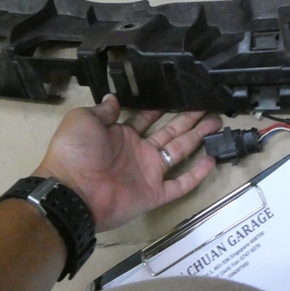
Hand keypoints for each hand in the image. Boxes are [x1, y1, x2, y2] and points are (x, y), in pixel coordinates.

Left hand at [33, 95, 220, 231]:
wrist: (73, 193)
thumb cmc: (75, 153)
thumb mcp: (84, 121)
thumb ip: (103, 111)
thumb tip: (113, 97)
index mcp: (122, 135)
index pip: (147, 119)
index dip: (163, 109)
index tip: (180, 96)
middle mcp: (139, 152)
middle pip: (171, 132)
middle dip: (189, 119)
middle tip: (208, 108)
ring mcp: (148, 173)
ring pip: (180, 152)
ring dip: (198, 138)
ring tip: (216, 124)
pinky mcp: (154, 193)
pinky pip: (179, 184)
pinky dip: (196, 175)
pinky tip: (211, 160)